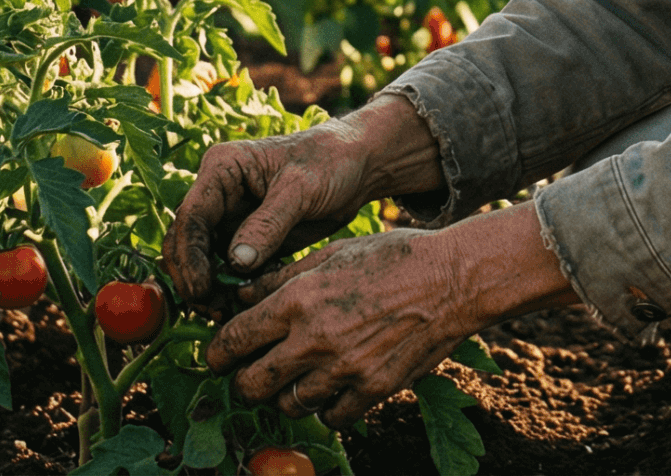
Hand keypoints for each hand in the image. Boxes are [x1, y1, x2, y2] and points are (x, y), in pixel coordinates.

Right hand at [163, 96, 439, 303]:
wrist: (357, 166)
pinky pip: (227, 269)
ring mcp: (230, 218)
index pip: (192, 217)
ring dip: (209, 288)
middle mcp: (218, 193)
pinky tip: (244, 304)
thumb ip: (269, 223)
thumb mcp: (302, 188)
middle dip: (193, 277)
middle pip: (185, 242)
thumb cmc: (331, 162)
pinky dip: (230, 288)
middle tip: (211, 310)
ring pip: (202, 260)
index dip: (190, 256)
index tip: (201, 289)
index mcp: (222, 169)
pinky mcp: (247, 239)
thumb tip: (235, 262)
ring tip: (225, 313)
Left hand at [205, 227, 474, 425]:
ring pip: (287, 405)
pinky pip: (331, 417)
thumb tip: (240, 296)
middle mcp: (314, 339)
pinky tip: (332, 388)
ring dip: (285, 395)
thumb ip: (282, 277)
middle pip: (251, 385)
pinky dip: (326, 408)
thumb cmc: (393, 256)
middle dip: (244, 382)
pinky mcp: (372, 389)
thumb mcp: (333, 253)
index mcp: (298, 300)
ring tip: (296, 379)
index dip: (217, 353)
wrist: (453, 278)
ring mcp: (344, 369)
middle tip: (251, 374)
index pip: (233, 341)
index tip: (219, 357)